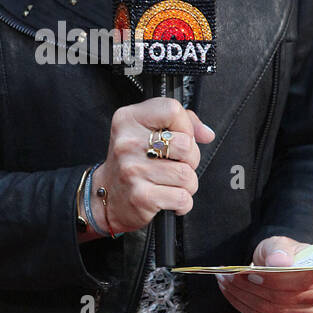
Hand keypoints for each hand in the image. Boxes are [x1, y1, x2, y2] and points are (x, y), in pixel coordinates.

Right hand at [92, 97, 214, 235]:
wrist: (106, 195)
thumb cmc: (133, 161)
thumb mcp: (146, 131)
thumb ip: (180, 123)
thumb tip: (206, 133)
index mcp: (129, 120)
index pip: (172, 110)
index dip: (185, 125)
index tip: (179, 137)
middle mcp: (127, 142)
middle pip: (186, 144)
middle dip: (190, 159)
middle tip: (175, 164)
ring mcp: (133, 170)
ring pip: (187, 175)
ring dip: (187, 184)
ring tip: (170, 183)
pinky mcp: (141, 197)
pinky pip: (182, 198)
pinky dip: (182, 202)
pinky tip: (168, 198)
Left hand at [215, 235, 312, 312]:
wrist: (277, 266)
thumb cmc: (279, 253)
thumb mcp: (278, 243)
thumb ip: (279, 250)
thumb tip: (279, 263)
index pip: (299, 279)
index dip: (272, 278)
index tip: (248, 272)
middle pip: (281, 297)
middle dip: (249, 286)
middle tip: (227, 275)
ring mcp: (305, 312)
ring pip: (268, 309)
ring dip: (241, 296)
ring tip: (225, 282)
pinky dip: (242, 306)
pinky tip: (231, 293)